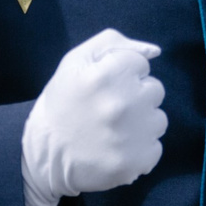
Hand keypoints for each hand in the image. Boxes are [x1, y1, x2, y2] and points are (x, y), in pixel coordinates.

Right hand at [21, 30, 167, 205]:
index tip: (105, 88)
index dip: (122, 74)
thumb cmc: (61, 104)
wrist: (46, 156)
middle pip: (155, 89)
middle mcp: (124, 103)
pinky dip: (140, 149)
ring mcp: (133, 135)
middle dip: (136, 96)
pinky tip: (118, 149)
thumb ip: (113, 44)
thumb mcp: (74, 63)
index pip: (140, 64)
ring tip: (115, 130)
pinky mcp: (139, 161)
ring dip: (142, 123)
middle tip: (111, 109)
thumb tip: (155, 51)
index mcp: (105, 75)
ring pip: (158, 119)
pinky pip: (155, 148)